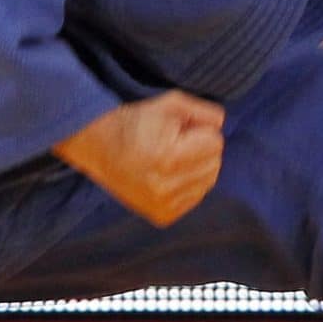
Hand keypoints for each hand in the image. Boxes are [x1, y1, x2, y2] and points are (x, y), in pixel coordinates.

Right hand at [51, 90, 224, 226]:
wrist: (99, 147)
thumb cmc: (136, 122)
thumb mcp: (169, 104)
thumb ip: (204, 112)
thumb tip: (223, 125)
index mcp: (167, 158)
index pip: (215, 142)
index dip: (200, 130)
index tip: (178, 129)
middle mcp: (165, 187)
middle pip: (215, 164)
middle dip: (201, 149)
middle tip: (174, 143)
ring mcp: (162, 206)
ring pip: (208, 182)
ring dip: (197, 168)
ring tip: (171, 158)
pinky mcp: (162, 216)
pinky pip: (195, 197)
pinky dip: (188, 184)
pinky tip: (167, 175)